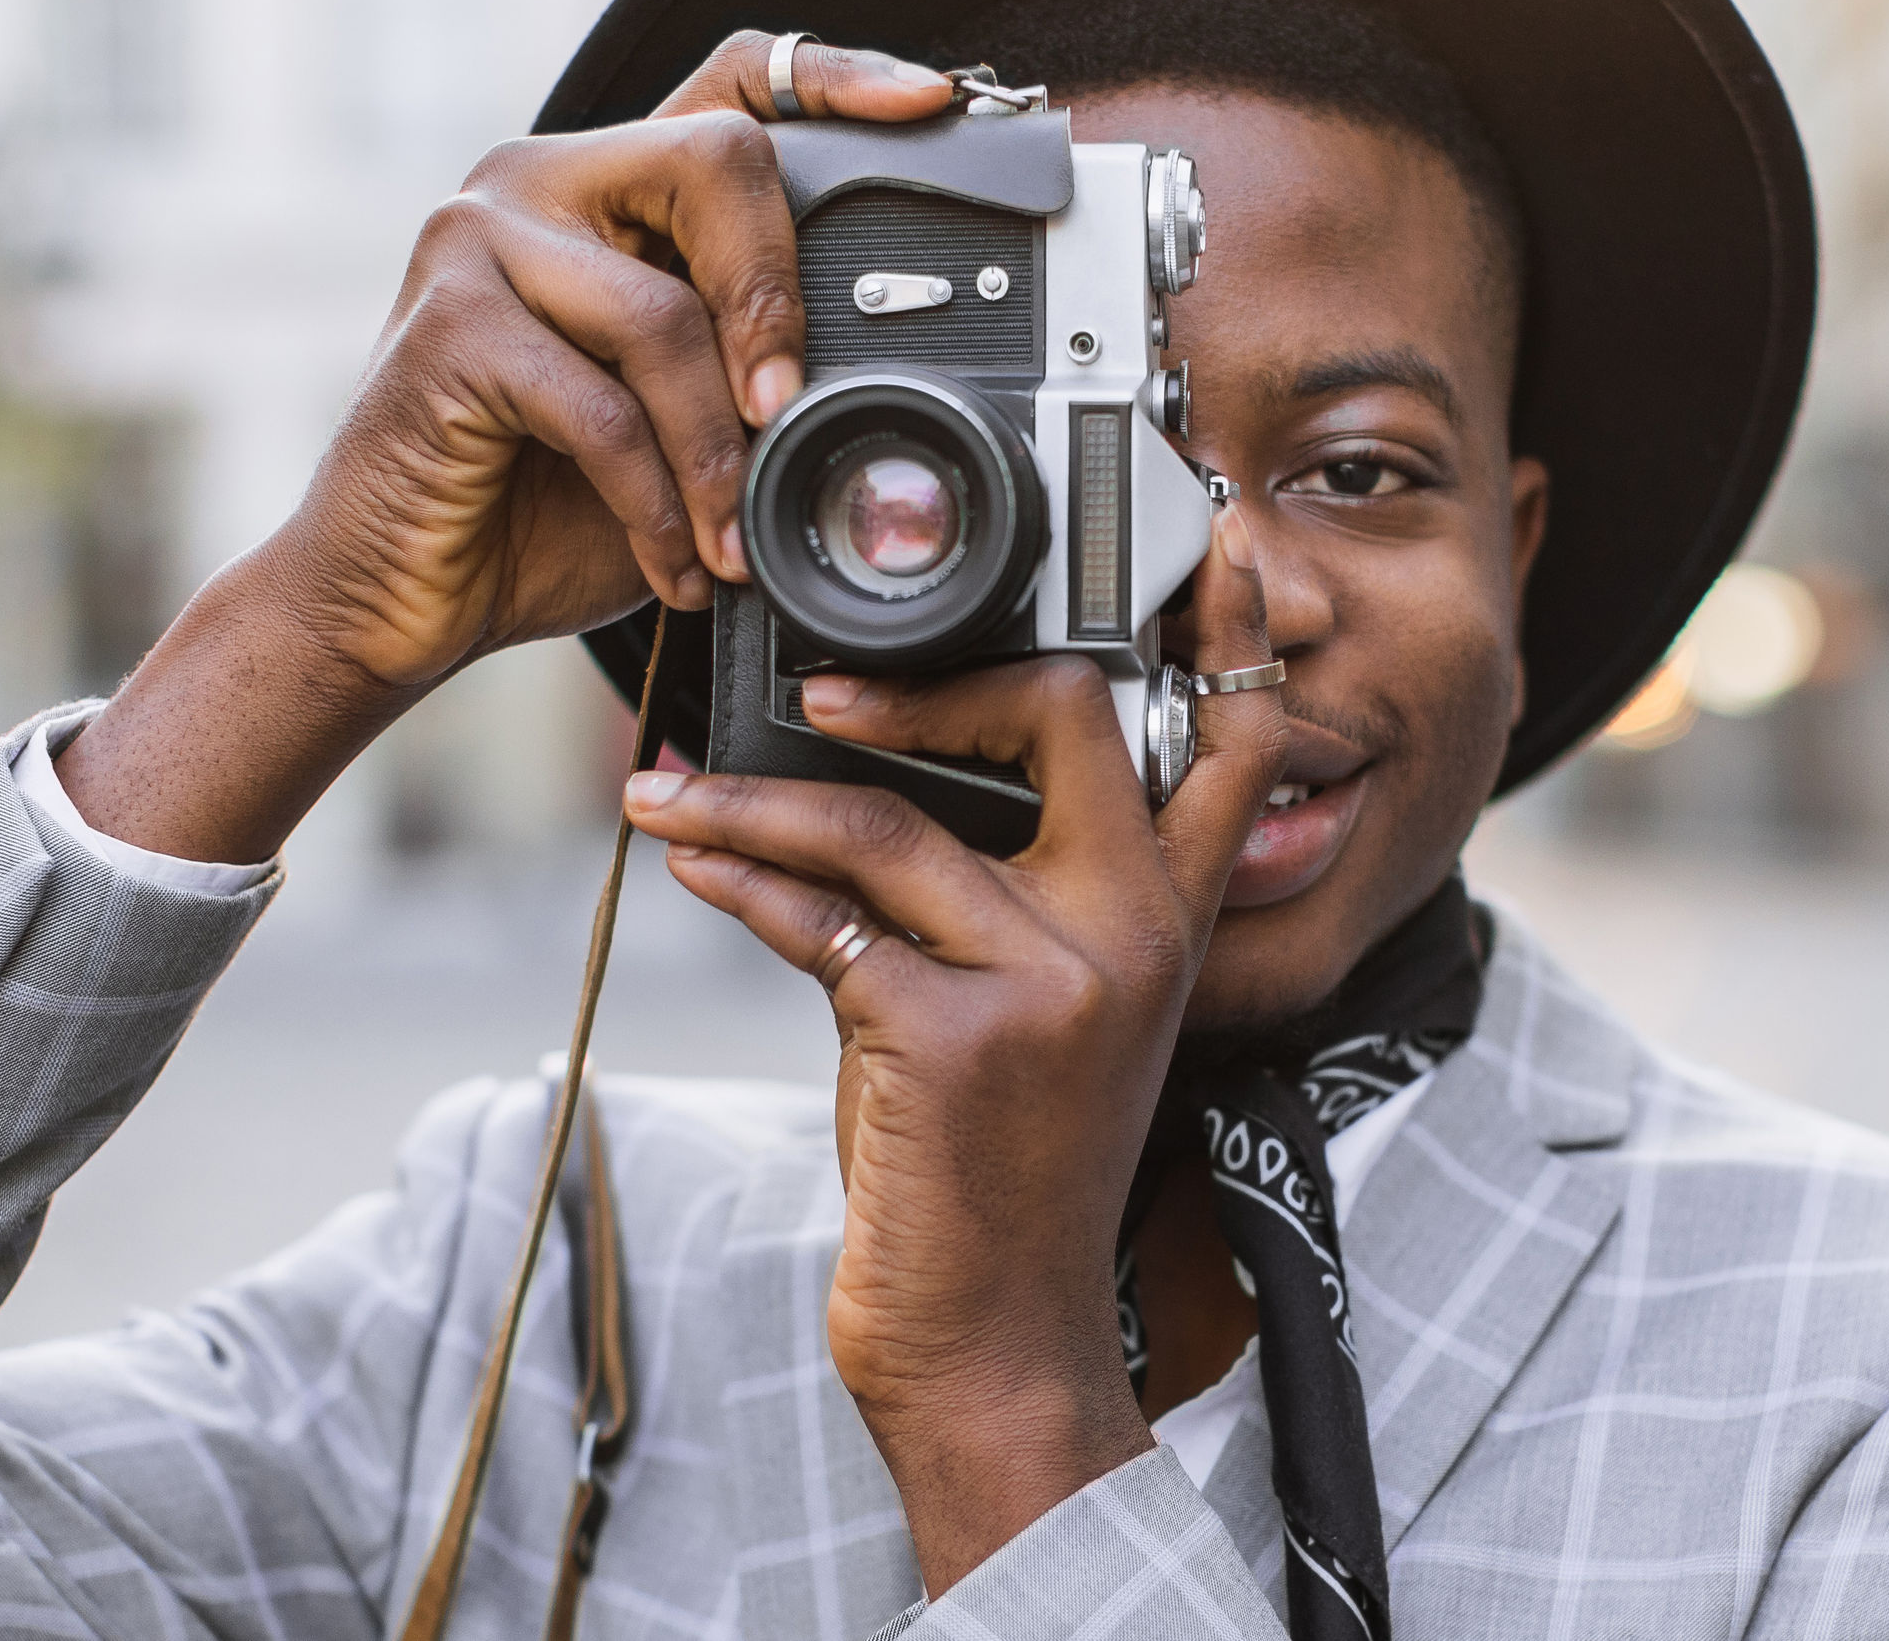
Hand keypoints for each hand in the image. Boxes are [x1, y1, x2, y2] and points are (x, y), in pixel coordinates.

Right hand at [55, 34, 956, 863]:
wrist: (396, 599)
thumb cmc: (537, 510)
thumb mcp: (678, 431)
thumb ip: (749, 375)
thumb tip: (874, 383)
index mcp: (602, 191)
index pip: (731, 82)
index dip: (836, 81)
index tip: (926, 105)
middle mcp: (536, 185)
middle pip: (717, 166)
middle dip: (778, 304)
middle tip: (790, 414)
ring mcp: (479, 241)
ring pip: (665, 316)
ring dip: (720, 453)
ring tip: (735, 540)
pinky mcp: (449, 329)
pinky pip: (601, 408)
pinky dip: (657, 502)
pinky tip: (678, 562)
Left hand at [624, 533, 1291, 1591]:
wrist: (995, 1345)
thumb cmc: (998, 1181)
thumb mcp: (1038, 1020)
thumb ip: (994, 900)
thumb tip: (858, 793)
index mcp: (1174, 923)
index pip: (1224, 740)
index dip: (1211, 628)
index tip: (1176, 544)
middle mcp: (1134, 933)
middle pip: (1060, 714)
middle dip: (925, 680)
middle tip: (818, 695)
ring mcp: (1051, 980)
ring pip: (887, 822)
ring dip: (748, 800)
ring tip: (664, 793)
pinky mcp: (955, 1036)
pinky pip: (820, 917)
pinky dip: (736, 877)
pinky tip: (687, 859)